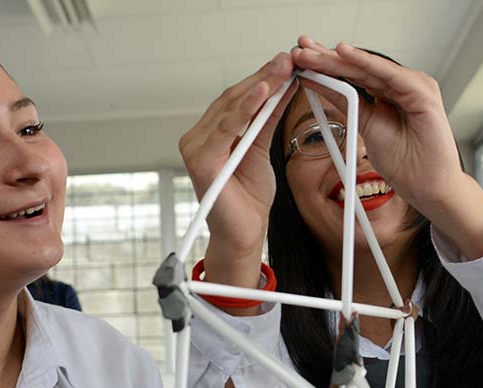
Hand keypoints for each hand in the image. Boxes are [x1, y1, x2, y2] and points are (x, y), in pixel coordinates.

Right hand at [179, 52, 296, 288]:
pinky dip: (245, 109)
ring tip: (282, 68)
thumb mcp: (261, 149)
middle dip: (263, 78)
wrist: (244, 233)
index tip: (286, 63)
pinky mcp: (200, 161)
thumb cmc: (248, 198)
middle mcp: (196, 138)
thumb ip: (266, 119)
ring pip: (230, 109)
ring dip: (259, 86)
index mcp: (207, 135)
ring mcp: (194, 148)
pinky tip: (264, 91)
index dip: (261, 79)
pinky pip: (226, 128)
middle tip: (288, 59)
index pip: (235, 99)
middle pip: (232, 100)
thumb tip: (283, 87)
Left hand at [291, 37, 482, 259]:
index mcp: (386, 93)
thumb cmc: (403, 161)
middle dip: (327, 57)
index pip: (351, 75)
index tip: (300, 60)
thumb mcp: (364, 127)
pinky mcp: (422, 92)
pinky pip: (389, 74)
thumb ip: (346, 104)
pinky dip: (366, 63)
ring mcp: (412, 86)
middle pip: (357, 68)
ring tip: (312, 52)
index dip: (325, 66)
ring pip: (368, 68)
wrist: (426, 185)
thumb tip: (319, 84)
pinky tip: (346, 54)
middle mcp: (399, 85)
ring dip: (339, 59)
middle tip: (300, 49)